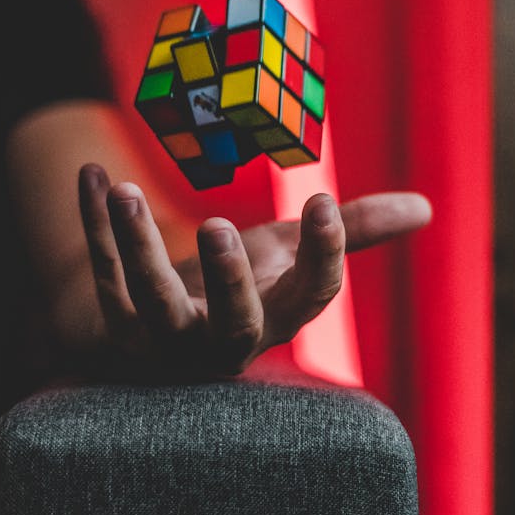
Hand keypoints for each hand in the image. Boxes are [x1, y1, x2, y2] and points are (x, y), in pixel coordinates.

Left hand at [78, 163, 430, 379]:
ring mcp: (163, 338)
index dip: (323, 257)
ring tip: (126, 191)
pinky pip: (103, 274)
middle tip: (220, 227)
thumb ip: (349, 232)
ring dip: (137, 246)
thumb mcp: (289, 257)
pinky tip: (91, 174)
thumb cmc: (237, 286)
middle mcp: (221, 341)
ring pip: (149, 302)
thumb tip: (424, 208)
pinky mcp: (115, 322)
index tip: (323, 203)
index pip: (310, 301)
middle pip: (231, 327)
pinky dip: (92, 225)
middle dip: (228, 281)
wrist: (159, 326)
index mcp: (273, 320)